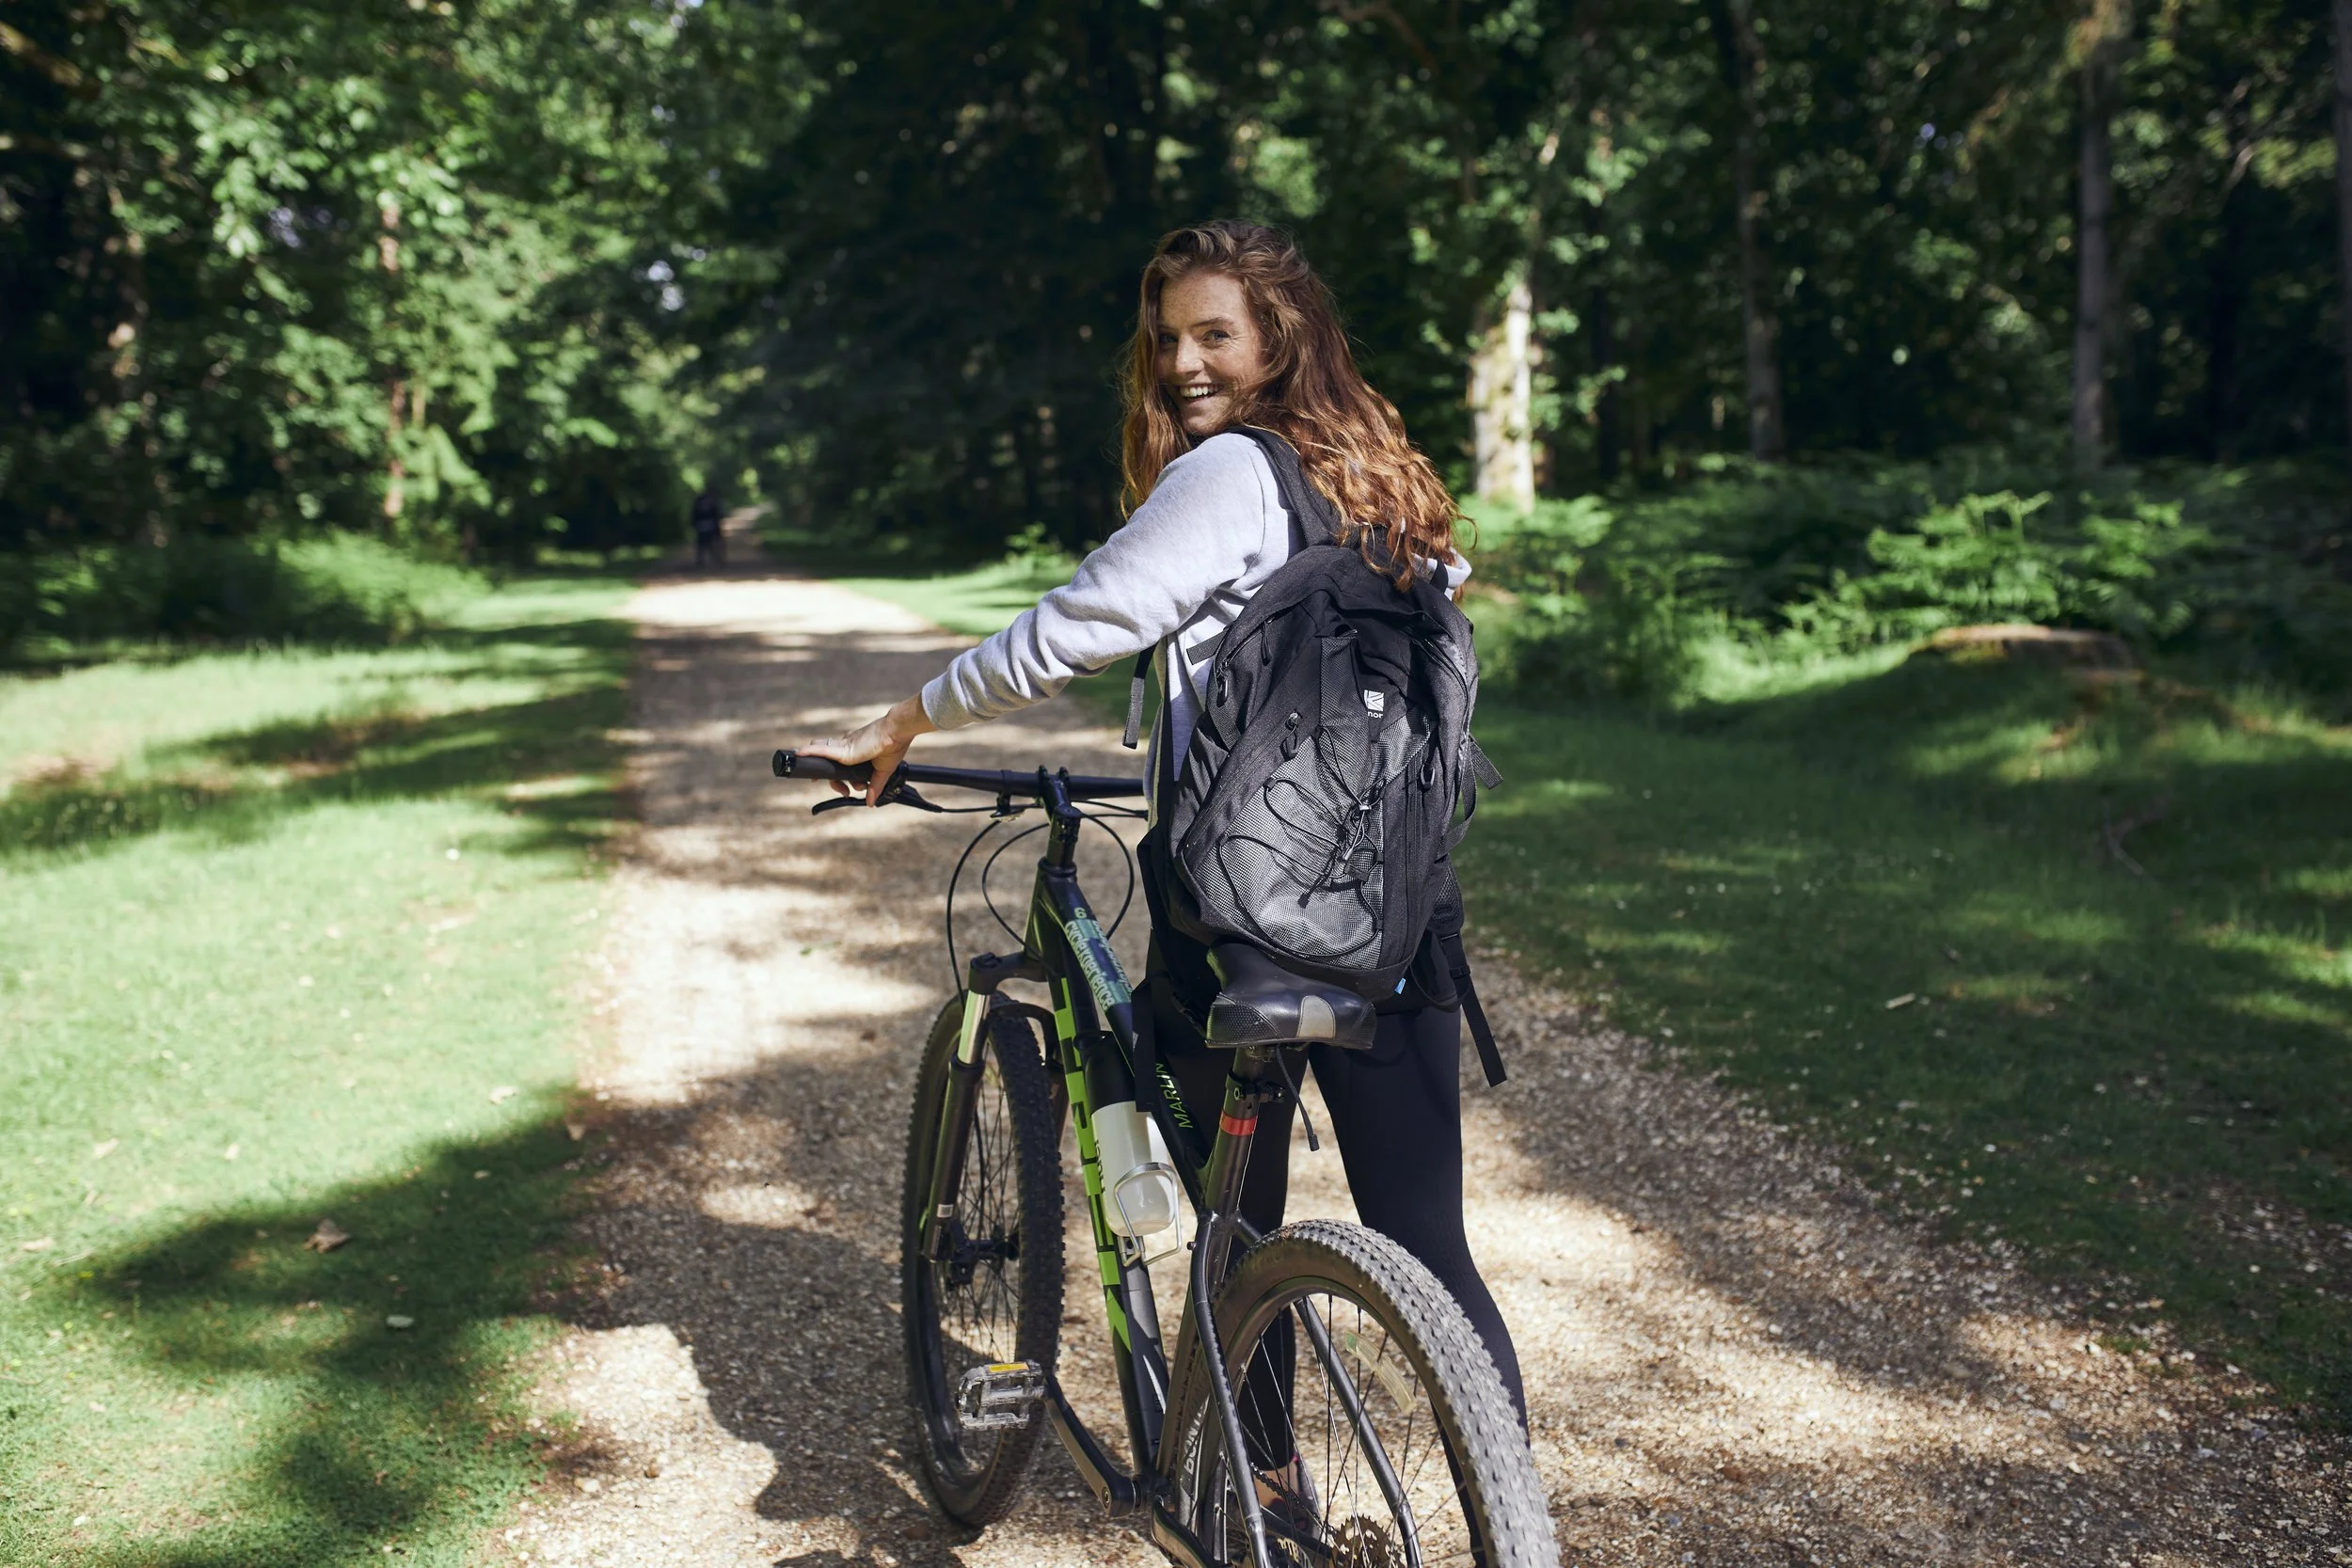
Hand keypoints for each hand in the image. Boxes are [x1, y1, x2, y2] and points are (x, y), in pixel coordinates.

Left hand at [798, 694, 936, 806]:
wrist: (897, 734)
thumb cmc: (893, 747)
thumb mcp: (883, 771)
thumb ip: (875, 787)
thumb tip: (871, 803)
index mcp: (855, 752)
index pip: (839, 763)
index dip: (838, 778)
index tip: (846, 790)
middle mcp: (846, 747)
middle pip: (829, 762)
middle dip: (833, 781)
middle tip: (844, 791)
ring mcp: (843, 747)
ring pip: (822, 755)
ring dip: (818, 768)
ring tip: (815, 779)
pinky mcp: (842, 748)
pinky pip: (822, 750)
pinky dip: (810, 751)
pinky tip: (799, 754)